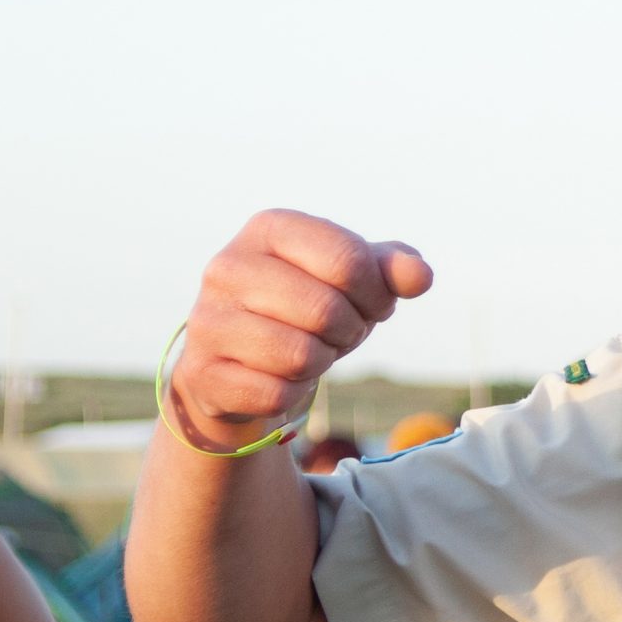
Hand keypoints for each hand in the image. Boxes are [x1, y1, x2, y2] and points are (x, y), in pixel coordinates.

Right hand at [170, 211, 432, 442]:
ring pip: (300, 354)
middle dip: (351, 330)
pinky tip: (278, 376)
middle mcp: (227, 266)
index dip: (377, 293)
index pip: (349, 259)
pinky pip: (276, 393)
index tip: (373, 302)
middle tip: (341, 331)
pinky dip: (293, 392)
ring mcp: (207, 320)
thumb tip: (420, 276)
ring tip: (311, 349)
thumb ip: (394, 268)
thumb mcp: (356, 278)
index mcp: (269, 228)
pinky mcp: (201, 372)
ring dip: (322, 360)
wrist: (243, 359)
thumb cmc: (308, 306)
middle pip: (325, 309)